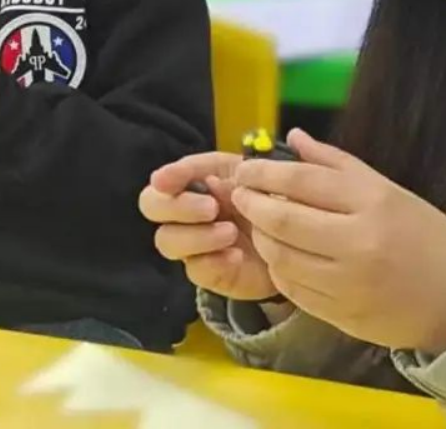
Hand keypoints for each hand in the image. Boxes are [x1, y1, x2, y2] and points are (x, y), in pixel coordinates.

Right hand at [140, 153, 278, 301]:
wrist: (293, 235)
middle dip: (178, 206)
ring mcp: (191, 245)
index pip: (161, 180)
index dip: (163, 178)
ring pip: (167, 240)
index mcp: (191, 182)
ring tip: (231, 232)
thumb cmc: (265, 195)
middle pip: (152, 208)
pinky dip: (213, 260)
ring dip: (196, 235)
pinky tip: (236, 255)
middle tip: (211, 208)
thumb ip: (224, 175)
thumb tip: (206, 184)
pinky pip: (195, 269)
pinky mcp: (207, 272)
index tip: (166, 181)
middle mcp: (182, 213)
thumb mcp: (249, 173)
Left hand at [232, 130, 445, 354]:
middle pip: (282, 220)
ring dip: (260, 237)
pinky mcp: (341, 315)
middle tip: (240, 194)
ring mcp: (348, 284)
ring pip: (280, 257)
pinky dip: (278, 269)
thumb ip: (335, 163)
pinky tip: (279, 255)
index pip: (301, 181)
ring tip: (258, 223)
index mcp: (372, 203)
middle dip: (250, 204)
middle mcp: (358, 243)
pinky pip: (292, 289)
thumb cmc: (423, 235)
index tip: (243, 169)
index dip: (263, 173)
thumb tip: (292, 137)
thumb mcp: (386, 189)